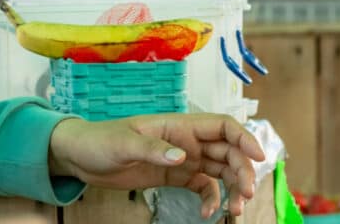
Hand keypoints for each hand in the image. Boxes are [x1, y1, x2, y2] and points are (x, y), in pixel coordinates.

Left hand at [47, 114, 265, 217]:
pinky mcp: (175, 176)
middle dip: (243, 171)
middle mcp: (185, 140)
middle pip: (228, 152)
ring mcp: (182, 159)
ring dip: (234, 189)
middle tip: (245, 195)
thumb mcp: (122, 144)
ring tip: (235, 211)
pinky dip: (212, 200)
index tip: (260, 157)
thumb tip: (182, 157)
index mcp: (177, 125)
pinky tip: (208, 213)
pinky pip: (205, 187)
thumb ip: (152, 149)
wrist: (80, 157)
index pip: (221, 125)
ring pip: (221, 171)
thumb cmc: (97, 141)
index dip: (244, 138)